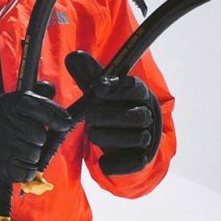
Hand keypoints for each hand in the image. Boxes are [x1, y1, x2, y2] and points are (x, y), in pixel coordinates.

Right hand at [0, 89, 71, 187]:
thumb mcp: (6, 104)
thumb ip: (32, 102)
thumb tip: (57, 102)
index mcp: (11, 105)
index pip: (42, 108)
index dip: (56, 117)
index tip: (65, 123)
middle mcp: (9, 122)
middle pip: (41, 135)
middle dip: (36, 140)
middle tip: (21, 138)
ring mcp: (6, 145)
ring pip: (35, 155)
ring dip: (30, 156)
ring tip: (14, 150)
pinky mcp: (3, 165)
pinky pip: (28, 171)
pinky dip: (25, 171)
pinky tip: (14, 163)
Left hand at [66, 51, 161, 175]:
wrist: (129, 137)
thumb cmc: (112, 107)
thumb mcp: (102, 91)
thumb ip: (89, 76)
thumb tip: (72, 57)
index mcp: (140, 94)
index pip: (135, 88)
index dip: (118, 87)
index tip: (99, 87)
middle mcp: (147, 115)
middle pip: (137, 115)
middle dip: (111, 115)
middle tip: (91, 116)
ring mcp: (146, 138)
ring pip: (136, 138)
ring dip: (111, 137)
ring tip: (92, 134)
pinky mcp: (142, 158)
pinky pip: (134, 163)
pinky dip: (117, 163)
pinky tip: (102, 160)